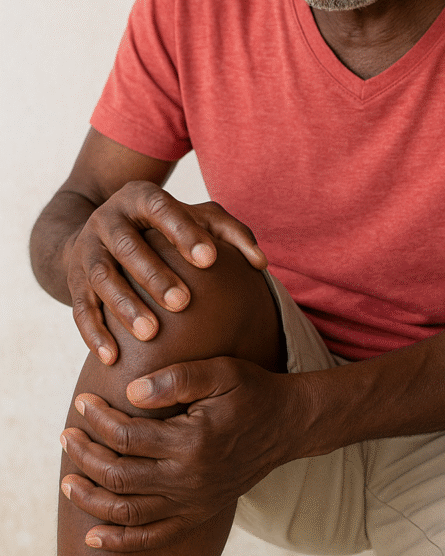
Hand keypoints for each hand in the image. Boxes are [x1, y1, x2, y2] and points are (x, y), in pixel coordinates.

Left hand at [60, 356, 301, 551]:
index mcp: (193, 441)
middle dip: (85, 456)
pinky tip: (93, 535)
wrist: (288, 425)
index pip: (128, 435)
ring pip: (128, 511)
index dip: (99, 419)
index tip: (82, 402)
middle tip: (65, 436)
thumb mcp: (220, 372)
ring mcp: (193, 501)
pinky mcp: (198, 514)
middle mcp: (190, 478)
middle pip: (120, 475)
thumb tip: (131, 392)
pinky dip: (120, 540)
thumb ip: (177, 379)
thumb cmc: (252, 391)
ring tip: (67, 481)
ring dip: (91, 499)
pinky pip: (152, 537)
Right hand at [66, 182, 267, 363]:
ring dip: (124, 305)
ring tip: (150, 333)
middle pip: (128, 246)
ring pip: (101, 277)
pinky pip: (79, 308)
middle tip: (183, 302)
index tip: (210, 259)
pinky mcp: (73, 281)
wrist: (102, 231)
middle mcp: (109, 219)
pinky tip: (112, 357)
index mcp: (140, 198)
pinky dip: (94, 333)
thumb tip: (261, 263)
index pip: (161, 208)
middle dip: (154, 274)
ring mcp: (87, 249)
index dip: (183, 232)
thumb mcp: (196, 219)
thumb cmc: (164, 227)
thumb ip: (230, 234)